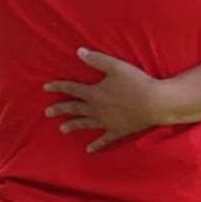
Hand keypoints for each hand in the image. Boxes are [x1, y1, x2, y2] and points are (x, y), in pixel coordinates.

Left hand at [43, 49, 168, 152]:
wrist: (155, 103)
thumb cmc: (136, 82)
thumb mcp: (115, 66)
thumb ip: (96, 60)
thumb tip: (78, 52)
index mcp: (94, 93)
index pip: (72, 88)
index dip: (58, 86)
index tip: (45, 87)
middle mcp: (96, 109)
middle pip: (74, 108)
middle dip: (60, 109)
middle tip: (47, 113)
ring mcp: (106, 122)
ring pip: (85, 124)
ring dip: (73, 125)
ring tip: (62, 129)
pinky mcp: (118, 131)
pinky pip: (104, 139)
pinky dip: (96, 145)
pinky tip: (88, 150)